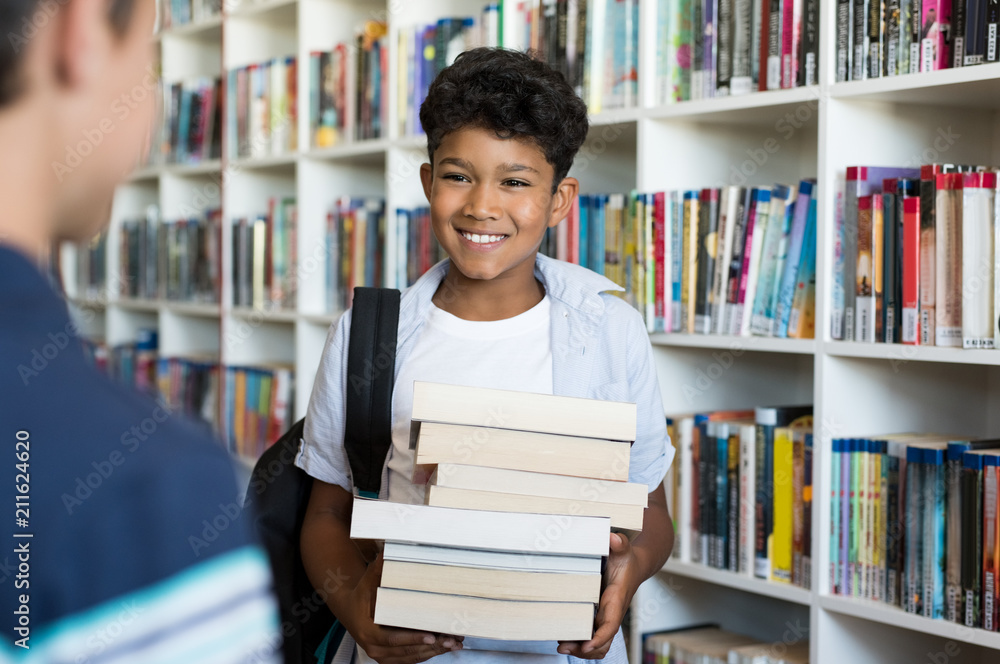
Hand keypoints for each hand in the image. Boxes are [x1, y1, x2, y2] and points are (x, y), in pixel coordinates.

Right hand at [343, 553, 463, 663]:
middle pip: (407, 651)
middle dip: (431, 647)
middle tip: (451, 640)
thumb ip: (378, 570)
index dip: (413, 638)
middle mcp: (374, 648)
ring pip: (411, 657)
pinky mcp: (388, 658)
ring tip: (453, 643)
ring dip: (433, 652)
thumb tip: (387, 551)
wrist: (349, 610)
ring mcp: (381, 656)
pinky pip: (410, 659)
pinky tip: (443, 647)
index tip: (432, 636)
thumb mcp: (367, 582)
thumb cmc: (361, 595)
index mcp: (368, 632)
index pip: (393, 639)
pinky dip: (427, 654)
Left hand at [557, 532, 636, 659]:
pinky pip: (592, 637)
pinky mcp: (599, 617)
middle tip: (563, 646)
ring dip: (581, 650)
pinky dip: (580, 643)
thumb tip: (613, 538)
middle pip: (602, 642)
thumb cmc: (627, 560)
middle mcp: (612, 613)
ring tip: (562, 646)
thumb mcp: (624, 550)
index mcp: (617, 600)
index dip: (600, 636)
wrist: (634, 567)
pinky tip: (565, 638)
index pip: (611, 624)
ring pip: (597, 645)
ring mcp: (605, 618)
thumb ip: (619, 544)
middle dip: (585, 649)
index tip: (587, 644)